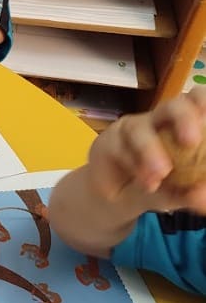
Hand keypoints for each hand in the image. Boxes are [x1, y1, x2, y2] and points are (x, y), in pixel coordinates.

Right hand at [87, 87, 205, 213]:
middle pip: (172, 106)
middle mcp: (159, 122)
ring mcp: (131, 129)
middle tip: (190, 141)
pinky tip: (145, 182)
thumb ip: (189, 194)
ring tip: (159, 174)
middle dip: (183, 119)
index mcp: (182, 127)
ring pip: (139, 128)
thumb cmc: (154, 188)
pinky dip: (133, 165)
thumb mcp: (176, 195)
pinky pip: (118, 147)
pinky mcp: (106, 141)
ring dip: (150, 149)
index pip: (195, 101)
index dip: (203, 100)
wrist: (112, 201)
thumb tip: (202, 196)